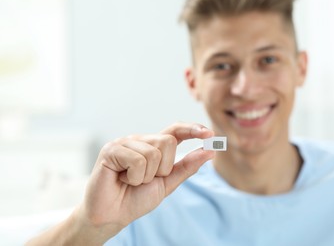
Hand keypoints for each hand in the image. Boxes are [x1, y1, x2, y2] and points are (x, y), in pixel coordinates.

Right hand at [78, 122, 214, 238]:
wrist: (112, 215)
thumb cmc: (136, 198)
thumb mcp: (167, 183)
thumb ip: (187, 167)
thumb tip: (210, 152)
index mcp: (153, 146)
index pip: (175, 130)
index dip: (192, 129)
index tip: (210, 134)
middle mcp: (140, 140)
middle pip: (168, 142)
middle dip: (163, 168)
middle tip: (145, 179)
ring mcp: (125, 142)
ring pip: (153, 153)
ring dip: (146, 176)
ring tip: (131, 181)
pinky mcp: (111, 149)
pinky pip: (137, 161)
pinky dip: (134, 177)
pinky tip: (122, 179)